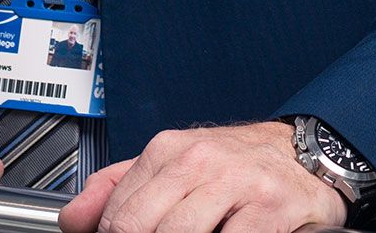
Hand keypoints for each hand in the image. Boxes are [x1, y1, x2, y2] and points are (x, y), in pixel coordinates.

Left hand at [58, 121, 347, 232]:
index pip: (118, 211)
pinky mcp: (268, 210)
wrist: (301, 153)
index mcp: (168, 150)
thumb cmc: (232, 164)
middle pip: (141, 226)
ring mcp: (234, 184)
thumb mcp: (172, 163)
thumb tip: (74, 217)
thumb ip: (118, 186)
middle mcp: (198, 161)